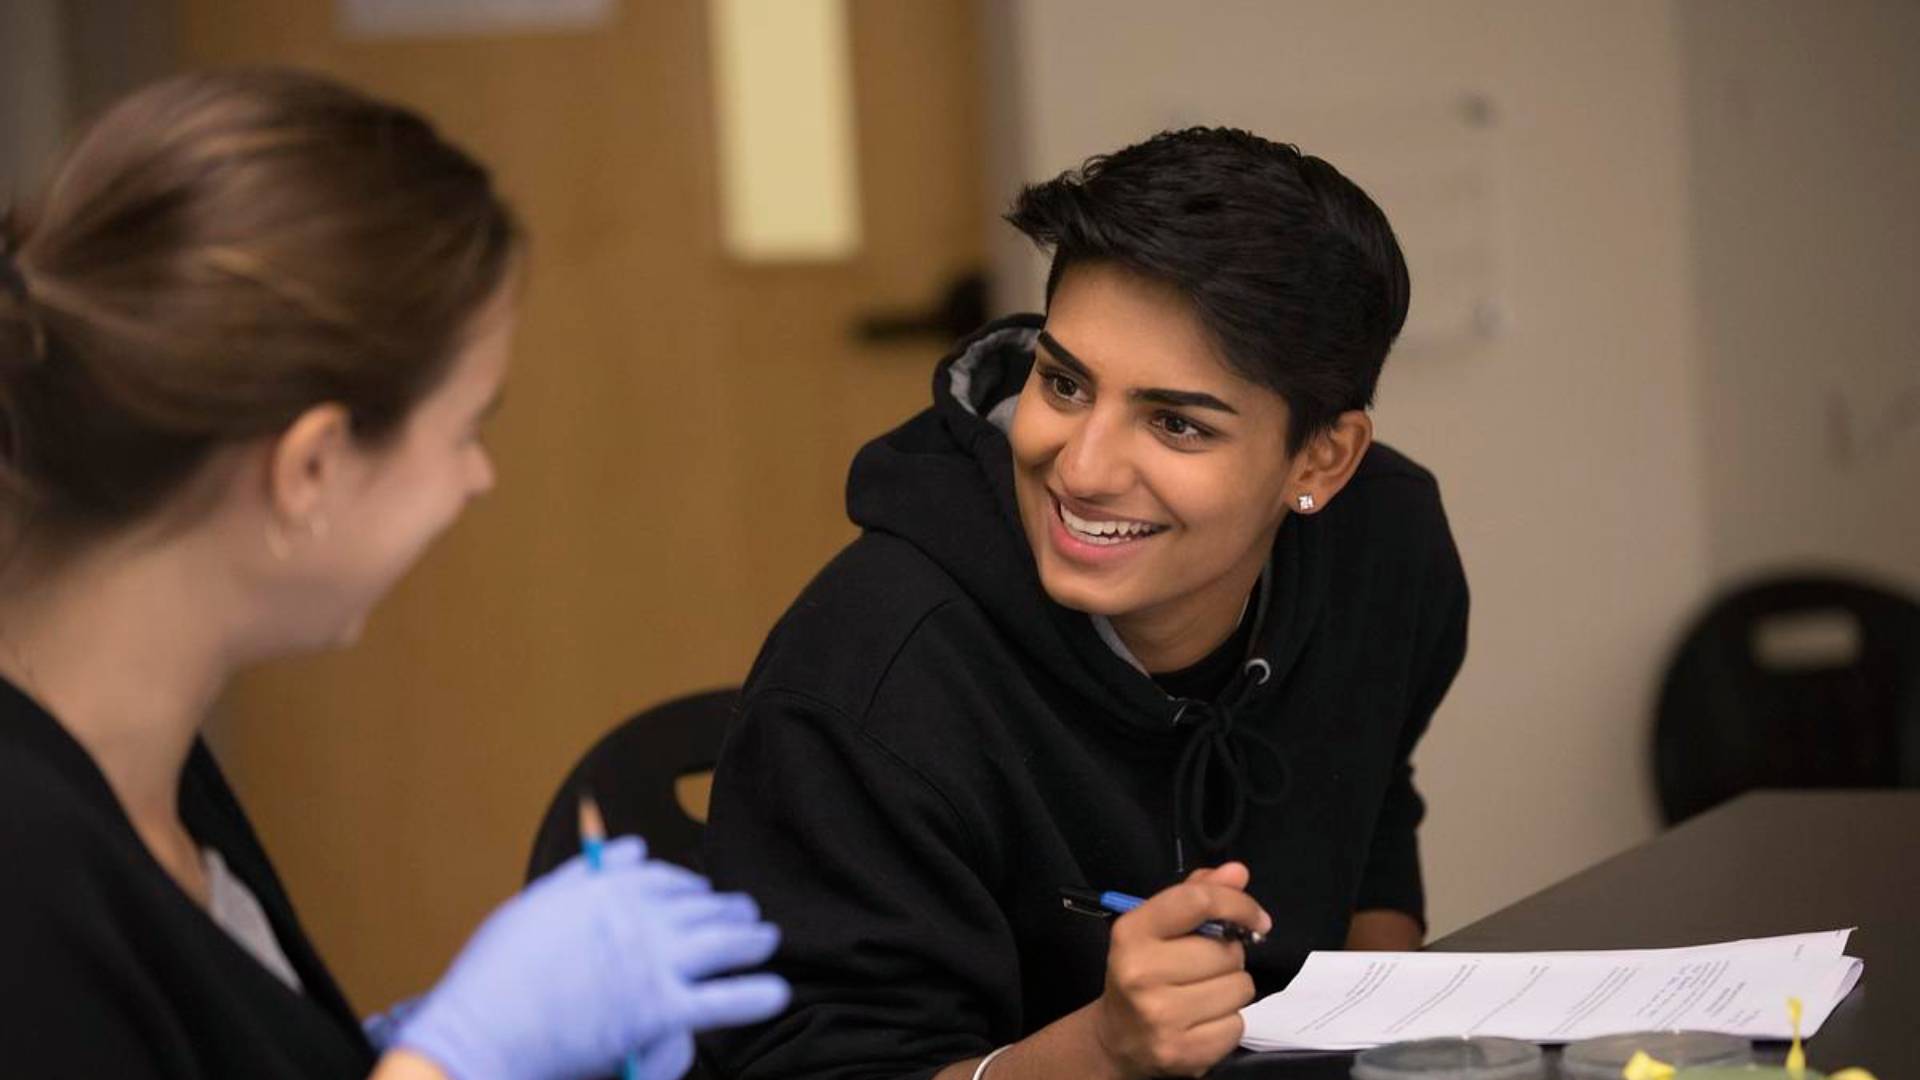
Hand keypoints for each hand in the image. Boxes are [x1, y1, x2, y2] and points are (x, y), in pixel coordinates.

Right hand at [397, 837, 789, 1079]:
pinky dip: (754, 996)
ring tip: (768, 940)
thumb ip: (590, 872)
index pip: (667, 880)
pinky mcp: (661, 1009)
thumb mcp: (536, 904)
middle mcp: (639, 917)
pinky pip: (723, 1000)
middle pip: (702, 909)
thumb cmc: (498, 975)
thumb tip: (636, 846)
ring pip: (723, 945)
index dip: (690, 889)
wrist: (484, 1029)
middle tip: (747, 914)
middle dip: (729, 911)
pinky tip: (776, 992)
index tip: (700, 895)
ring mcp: (654, 962)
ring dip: (752, 941)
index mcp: (608, 886)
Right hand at [1091, 863, 1269, 1078]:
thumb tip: (1238, 873)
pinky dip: (1230, 1020)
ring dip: (1232, 988)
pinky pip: (1238, 1024)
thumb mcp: (1157, 928)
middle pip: (1226, 951)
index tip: (1256, 918)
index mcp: (1132, 933)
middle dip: (1228, 956)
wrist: (1118, 1039)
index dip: (1236, 903)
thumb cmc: (1144, 971)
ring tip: (1205, 992)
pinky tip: (1205, 1019)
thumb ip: (1196, 894)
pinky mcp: (1184, 1053)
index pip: (1197, 902)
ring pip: (1239, 987)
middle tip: (1205, 966)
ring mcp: (1162, 1017)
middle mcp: (1142, 974)